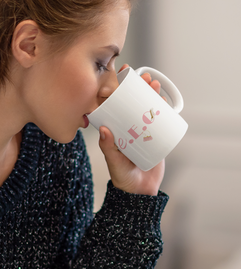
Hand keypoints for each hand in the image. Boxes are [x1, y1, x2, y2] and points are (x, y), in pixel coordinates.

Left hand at [98, 64, 164, 194]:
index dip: (117, 90)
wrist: (140, 192)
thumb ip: (109, 148)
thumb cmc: (122, 177)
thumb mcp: (114, 162)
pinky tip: (165, 98)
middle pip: (132, 102)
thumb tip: (104, 130)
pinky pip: (160, 119)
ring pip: (147, 108)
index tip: (120, 76)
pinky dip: (163, 108)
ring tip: (154, 84)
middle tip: (143, 77)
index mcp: (115, 130)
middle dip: (138, 87)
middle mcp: (128, 128)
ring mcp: (143, 131)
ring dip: (151, 94)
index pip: (114, 105)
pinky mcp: (156, 137)